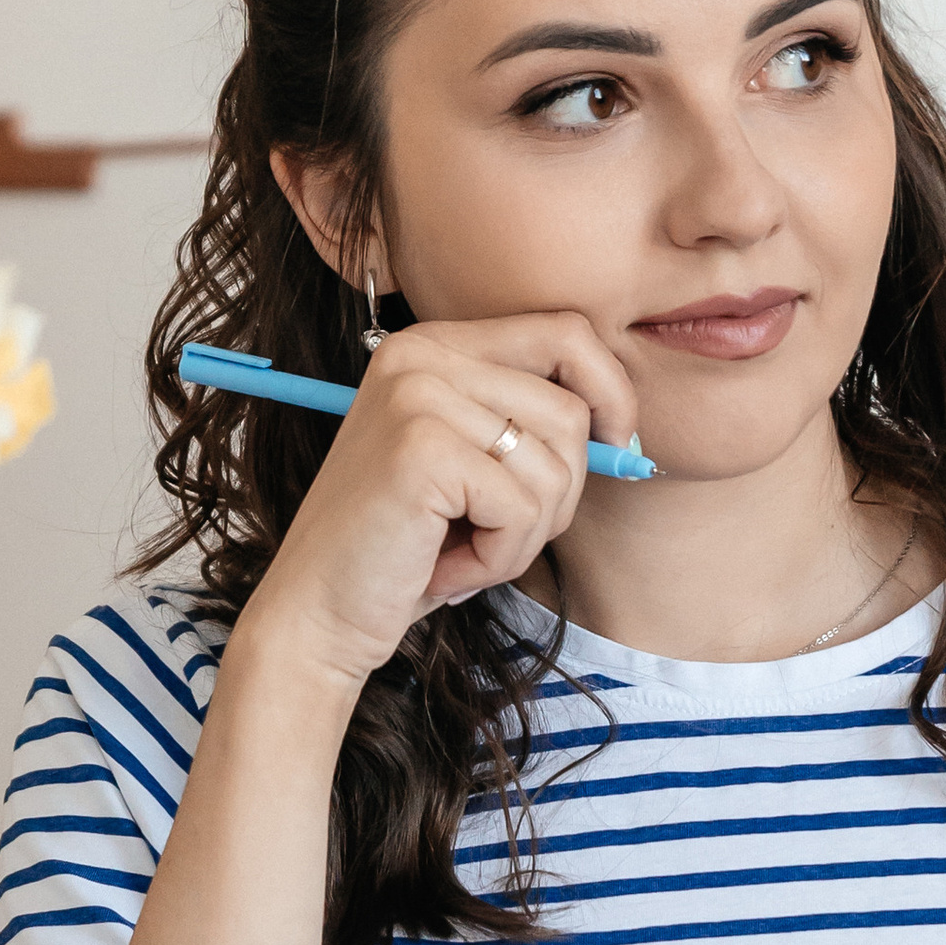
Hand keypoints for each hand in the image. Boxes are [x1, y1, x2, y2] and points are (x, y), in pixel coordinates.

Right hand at [236, 315, 638, 697]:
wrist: (318, 613)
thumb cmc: (405, 550)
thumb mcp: (473, 466)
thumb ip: (530, 423)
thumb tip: (627, 428)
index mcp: (434, 346)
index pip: (566, 331)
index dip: (610, 393)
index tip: (615, 449)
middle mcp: (421, 355)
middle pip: (570, 409)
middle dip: (559, 494)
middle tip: (497, 534)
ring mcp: (417, 396)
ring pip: (553, 466)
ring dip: (525, 534)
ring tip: (463, 552)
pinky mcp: (421, 450)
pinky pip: (522, 508)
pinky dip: (500, 556)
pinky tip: (447, 567)